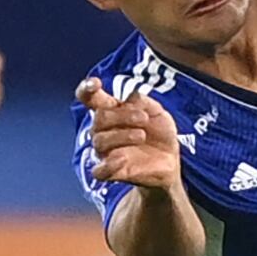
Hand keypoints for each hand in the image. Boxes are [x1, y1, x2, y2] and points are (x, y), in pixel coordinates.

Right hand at [75, 77, 182, 192]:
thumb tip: (131, 97)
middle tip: (143, 118)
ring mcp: (106, 152)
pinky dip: (109, 165)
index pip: (90, 99)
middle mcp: (104, 131)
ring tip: (142, 135)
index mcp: (112, 112)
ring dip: (121, 135)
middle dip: (121, 116)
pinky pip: (99, 170)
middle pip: (99, 118)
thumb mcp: (158, 113)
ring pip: (100, 141)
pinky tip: (123, 158)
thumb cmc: (159, 133)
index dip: (86, 89)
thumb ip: (144, 102)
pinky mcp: (112, 172)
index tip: (95, 83)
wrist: (170, 161)